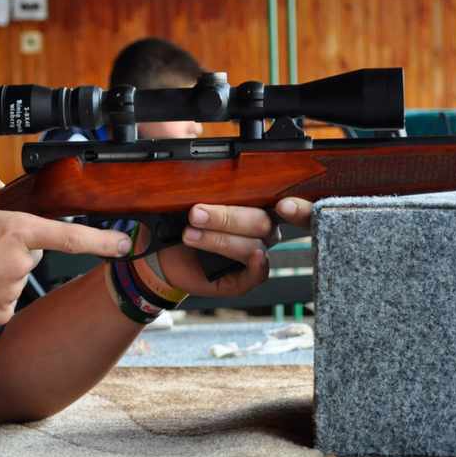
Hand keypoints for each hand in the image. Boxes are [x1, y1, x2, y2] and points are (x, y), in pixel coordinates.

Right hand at [0, 167, 131, 326]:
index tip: (128, 243)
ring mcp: (12, 292)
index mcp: (18, 232)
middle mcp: (22, 264)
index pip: (71, 235)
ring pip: (15, 273)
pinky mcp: (0, 314)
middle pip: (30, 249)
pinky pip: (3, 297)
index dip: (103, 238)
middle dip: (12, 244)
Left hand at [152, 198, 311, 297]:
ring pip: (253, 245)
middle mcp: (263, 230)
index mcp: (258, 205)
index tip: (282, 202)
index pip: (283, 201)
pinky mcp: (245, 279)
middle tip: (196, 214)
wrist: (164, 252)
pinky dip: (256, 266)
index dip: (291, 204)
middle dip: (226, 217)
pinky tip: (252, 257)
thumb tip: (212, 176)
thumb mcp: (195, 198)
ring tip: (189, 234)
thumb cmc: (183, 221)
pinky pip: (259, 275)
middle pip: (261, 222)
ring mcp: (257, 254)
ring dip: (218, 239)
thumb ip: (211, 189)